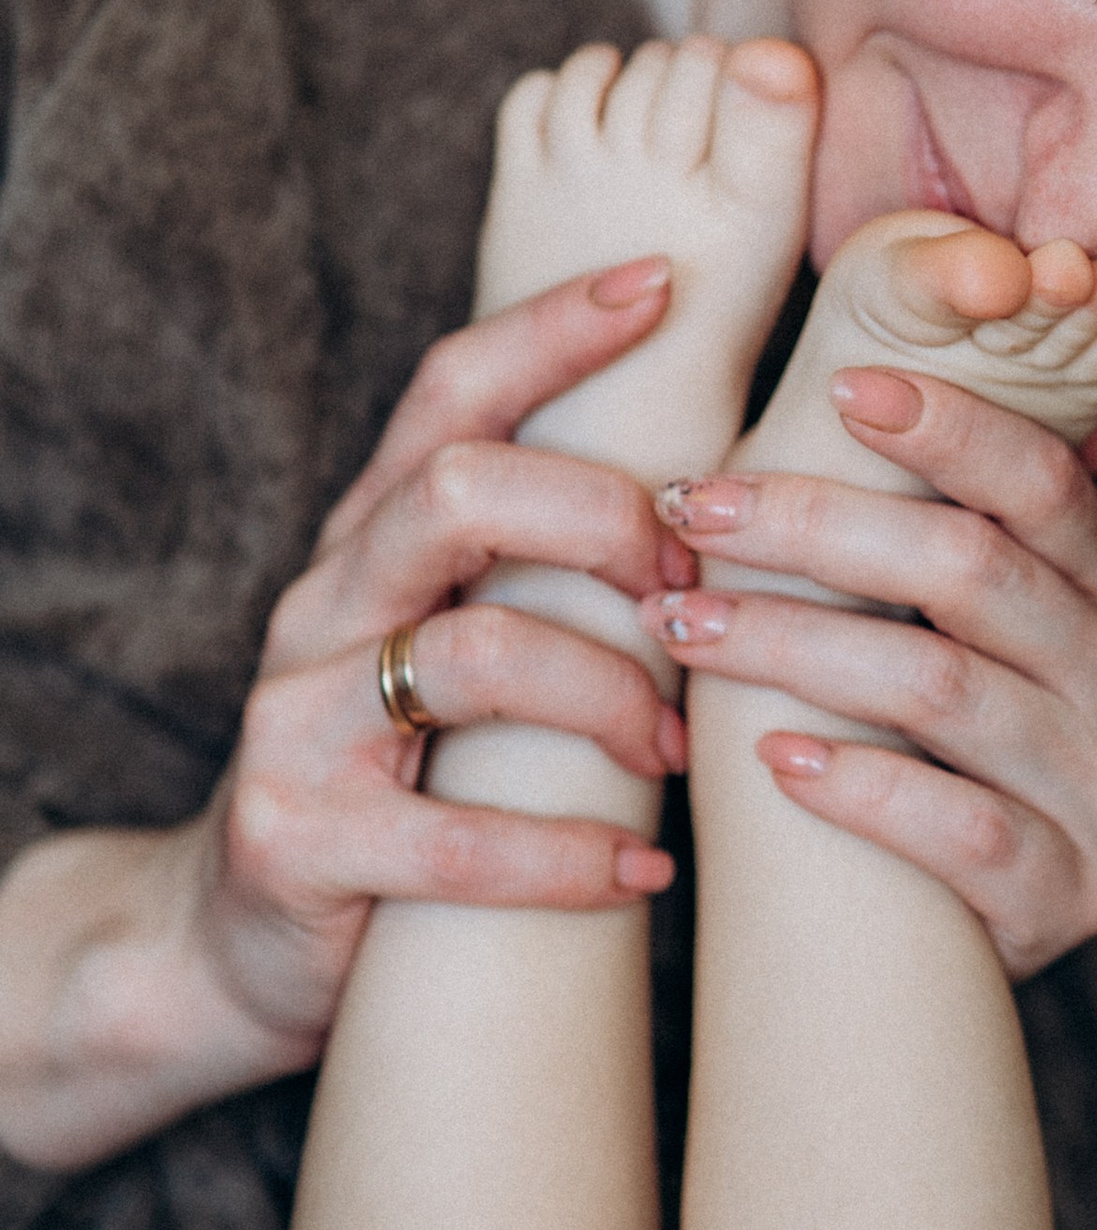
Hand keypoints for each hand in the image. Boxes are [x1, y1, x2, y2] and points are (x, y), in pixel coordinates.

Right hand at [0, 261, 695, 1171]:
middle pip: (460, 490)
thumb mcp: (459, 650)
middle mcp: (325, 606)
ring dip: (611, 695)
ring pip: (473, 654)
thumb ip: (543, 575)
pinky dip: (569, 855)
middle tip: (688, 587)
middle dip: (604, 520)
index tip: (663, 285)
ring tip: (674, 749)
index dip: (550, 328)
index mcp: (373, 542)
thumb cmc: (402, 778)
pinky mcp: (296, 840)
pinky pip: (456, 839)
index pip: (449, 391)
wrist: (237, 943)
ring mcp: (297, 721)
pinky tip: (639, 873)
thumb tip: (727, 503)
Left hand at [646, 371, 1096, 981]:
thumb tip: (827, 358)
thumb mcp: (927, 625)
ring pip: (950, 691)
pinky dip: (865, 788)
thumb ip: (907, 518)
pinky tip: (774, 763)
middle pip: (975, 572)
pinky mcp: (1071, 894)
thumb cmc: (906, 750)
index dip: (951, 424)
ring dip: (800, 649)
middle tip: (695, 510)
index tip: (840, 385)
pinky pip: (969, 830)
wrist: (935, 959)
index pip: (1044, 480)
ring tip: (687, 627)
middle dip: (822, 528)